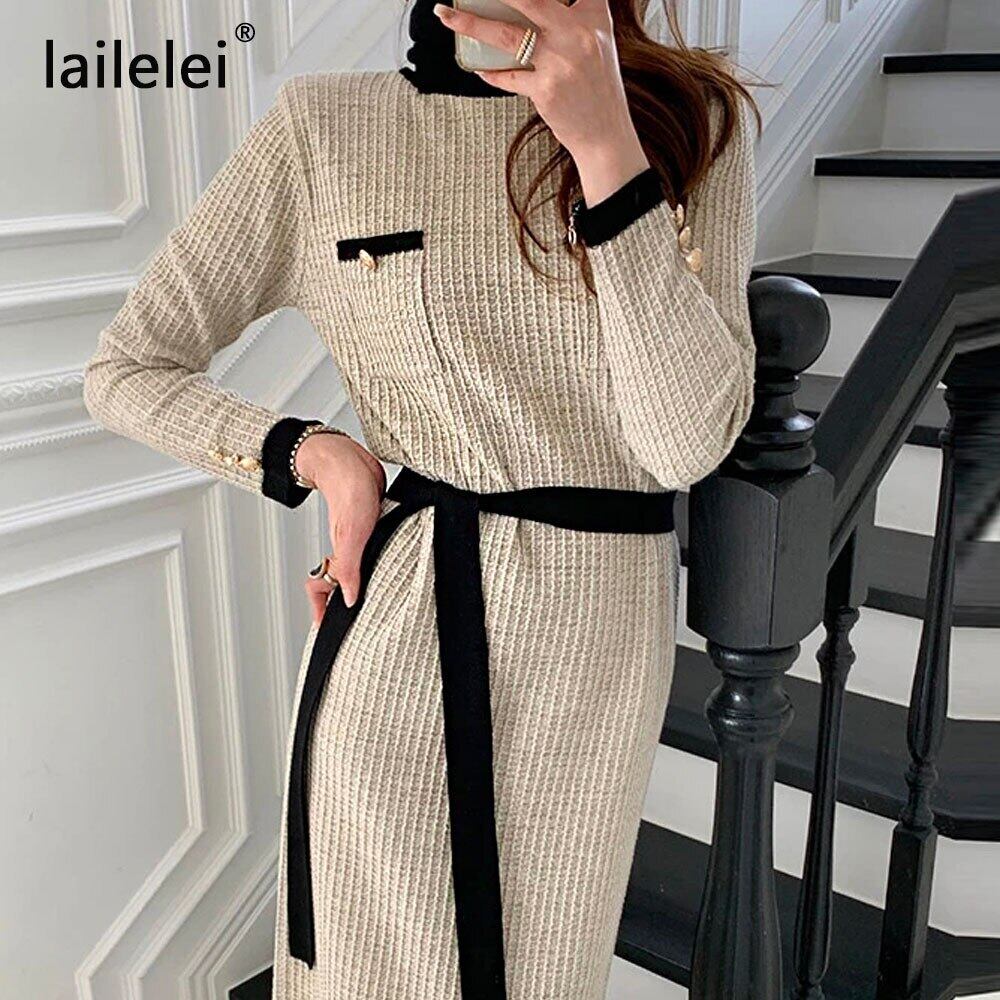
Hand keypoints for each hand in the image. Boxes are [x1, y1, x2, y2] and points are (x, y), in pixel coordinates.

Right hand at [295, 431, 385, 608]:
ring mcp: (361, 538)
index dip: (323, 610)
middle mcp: (349, 549)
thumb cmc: (349, 489)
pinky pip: (374, 550)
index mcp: (340, 554)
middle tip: (360, 619)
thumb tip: (349, 599)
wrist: (353, 459)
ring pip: (360, 568)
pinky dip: (379, 559)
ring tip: (378, 599)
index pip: (324, 589)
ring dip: (367, 581)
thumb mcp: (352, 534)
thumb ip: (349, 566)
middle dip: (347, 602)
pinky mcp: (374, 526)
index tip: (327, 627)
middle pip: (341, 584)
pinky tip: (393, 563)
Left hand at [433, 0, 649, 204]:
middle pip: (531, 0)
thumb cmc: (597, 91)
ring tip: (446, 16)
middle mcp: (579, 35)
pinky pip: (508, 76)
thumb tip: (530, 8)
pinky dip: (490, 73)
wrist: (605, 136)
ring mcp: (561, 62)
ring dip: (471, 24)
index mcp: (594, 18)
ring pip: (507, 36)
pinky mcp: (546, 89)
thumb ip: (574, 22)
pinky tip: (479, 69)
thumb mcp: (598, 45)